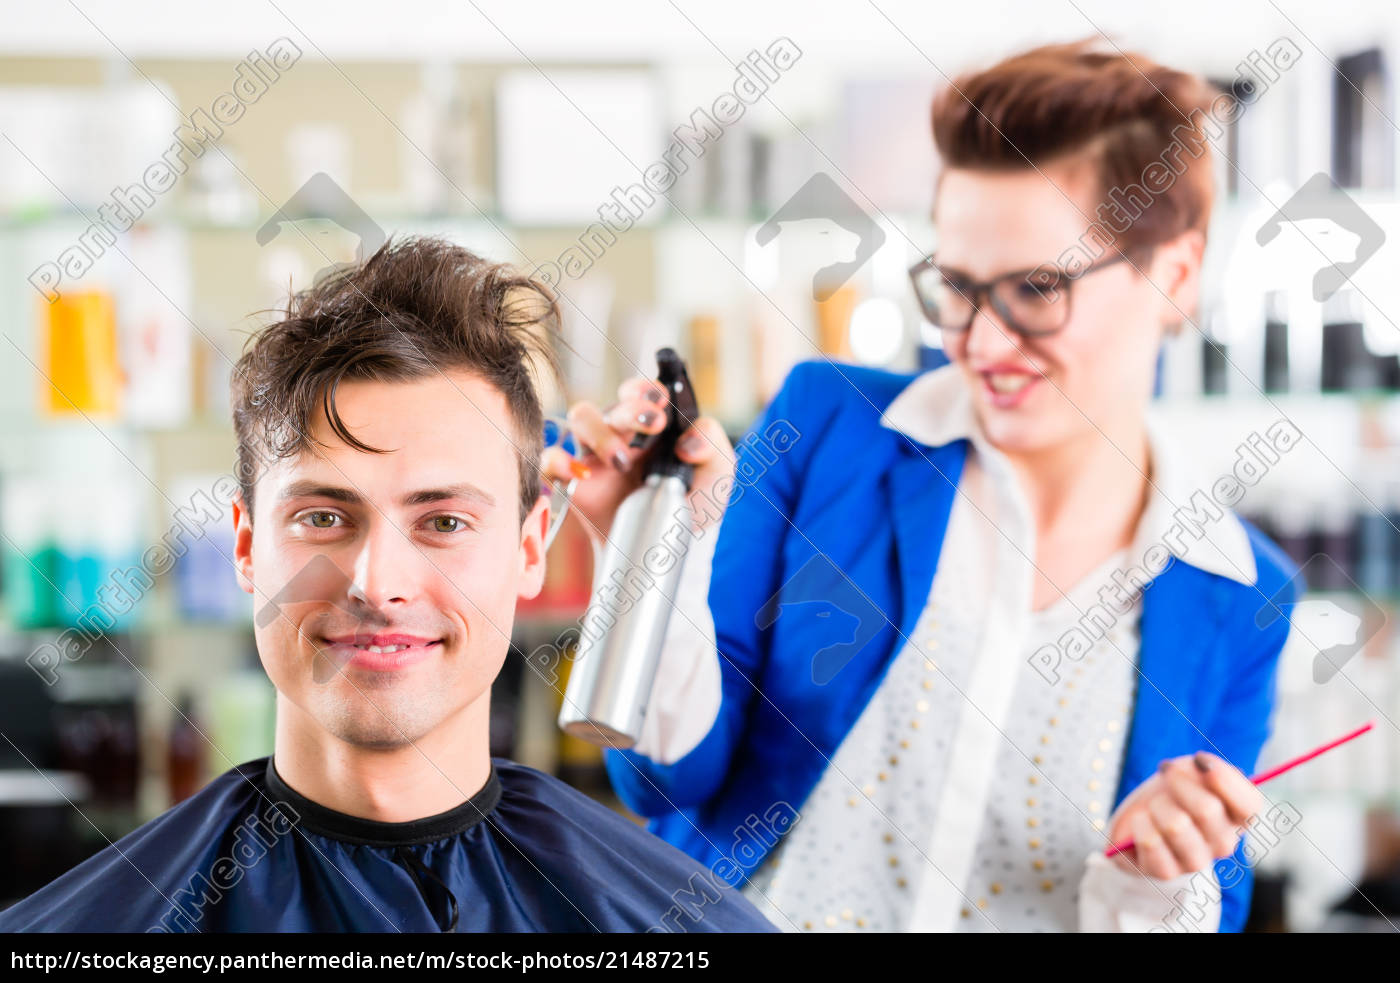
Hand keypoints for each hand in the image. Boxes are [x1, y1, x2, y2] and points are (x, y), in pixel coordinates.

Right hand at [541, 376, 734, 550]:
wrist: (666, 550)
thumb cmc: (690, 503)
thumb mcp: (716, 473)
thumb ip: (711, 447)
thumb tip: (688, 443)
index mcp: (653, 423)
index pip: (642, 392)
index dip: (646, 389)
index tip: (662, 401)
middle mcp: (622, 432)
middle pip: (614, 404)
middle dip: (632, 409)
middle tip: (653, 423)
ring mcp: (595, 454)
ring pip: (581, 419)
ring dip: (599, 432)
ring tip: (622, 460)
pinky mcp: (575, 481)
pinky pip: (552, 459)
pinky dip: (556, 460)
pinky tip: (576, 473)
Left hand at [1106, 751, 1261, 878]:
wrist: (1137, 820)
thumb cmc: (1170, 793)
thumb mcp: (1188, 772)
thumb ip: (1201, 769)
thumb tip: (1202, 766)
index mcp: (1237, 818)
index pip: (1250, 805)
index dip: (1224, 778)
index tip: (1200, 759)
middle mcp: (1224, 843)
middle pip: (1207, 809)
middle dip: (1178, 781)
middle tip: (1166, 772)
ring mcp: (1197, 861)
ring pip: (1175, 825)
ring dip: (1157, 804)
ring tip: (1154, 804)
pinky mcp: (1167, 873)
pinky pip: (1150, 841)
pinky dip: (1139, 823)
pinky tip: (1142, 823)